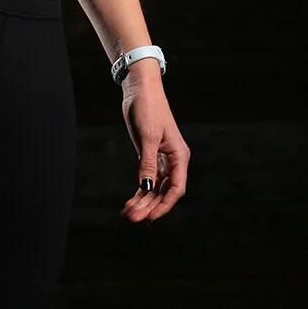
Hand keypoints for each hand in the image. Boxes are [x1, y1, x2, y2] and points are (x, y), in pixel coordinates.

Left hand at [118, 75, 189, 224]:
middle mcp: (173, 160)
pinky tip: (130, 203)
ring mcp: (162, 160)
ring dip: (143, 202)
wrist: (140, 89)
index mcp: (179, 155)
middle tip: (132, 219)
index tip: (150, 217)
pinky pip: (148, 180)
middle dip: (149, 206)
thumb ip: (147, 163)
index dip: (164, 205)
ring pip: (155, 188)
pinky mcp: (150, 157)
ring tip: (128, 215)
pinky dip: (140, 192)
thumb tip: (147, 188)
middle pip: (164, 192)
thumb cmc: (148, 108)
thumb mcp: (147, 136)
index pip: (176, 188)